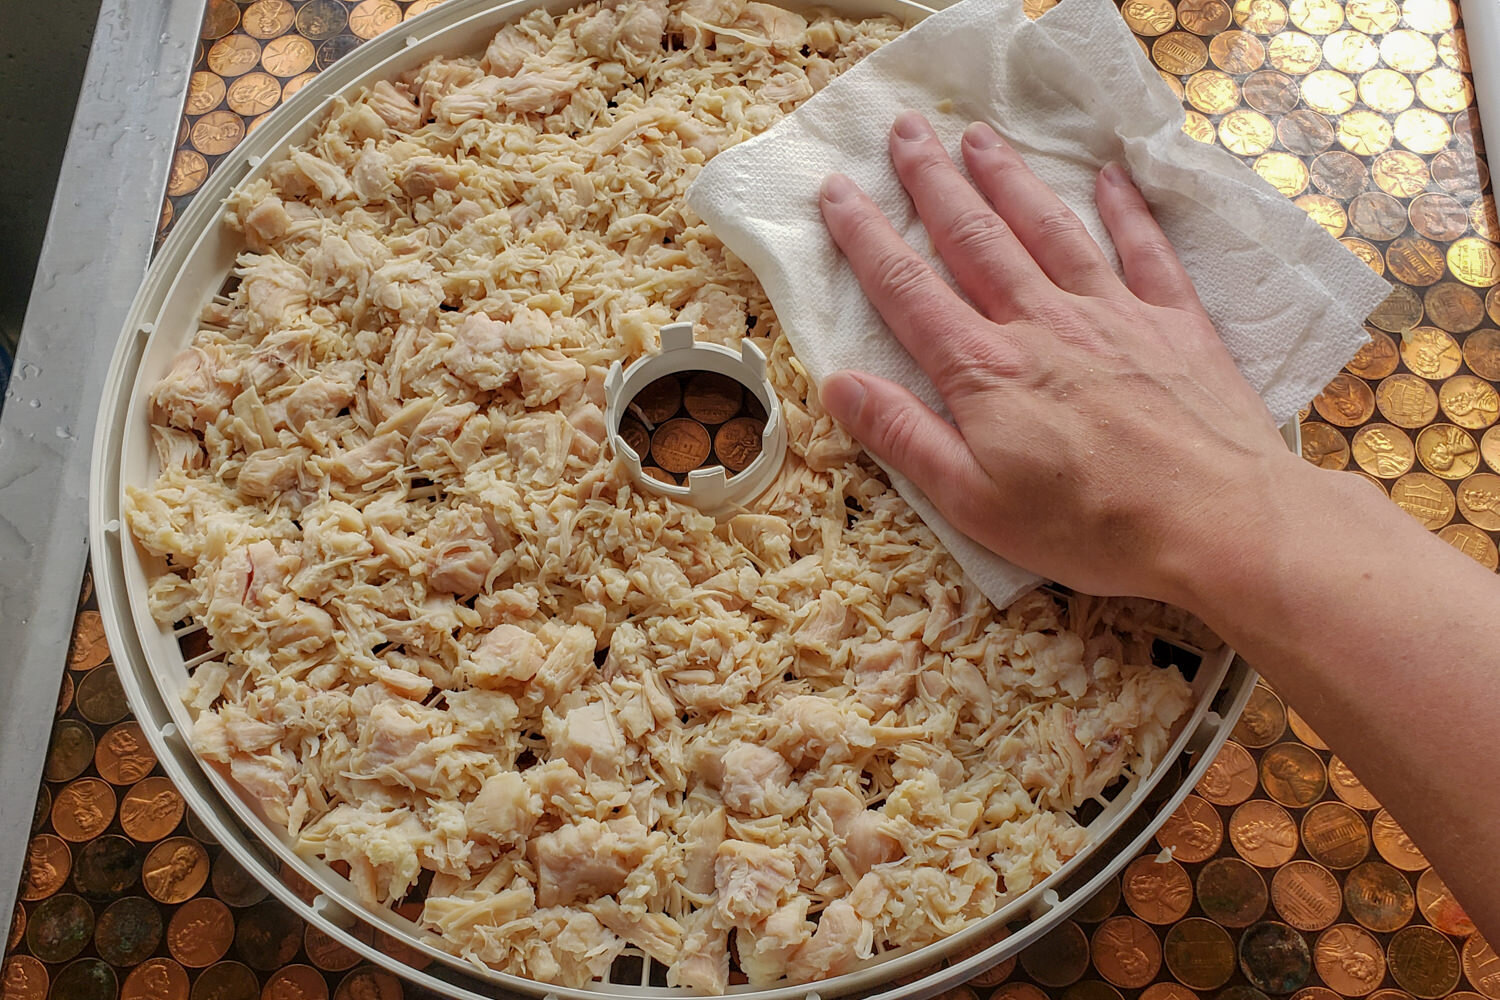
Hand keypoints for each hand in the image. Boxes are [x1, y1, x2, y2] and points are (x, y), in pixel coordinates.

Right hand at [818, 111, 1303, 605]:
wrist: (1217, 521)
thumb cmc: (1090, 526)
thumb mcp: (974, 501)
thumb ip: (905, 437)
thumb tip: (838, 384)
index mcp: (986, 370)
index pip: (908, 288)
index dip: (865, 236)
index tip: (837, 192)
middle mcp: (1043, 323)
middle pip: (975, 238)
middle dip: (934, 181)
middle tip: (906, 131)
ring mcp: (1113, 314)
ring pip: (1049, 228)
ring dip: (1009, 179)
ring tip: (979, 136)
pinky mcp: (1175, 322)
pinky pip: (1145, 249)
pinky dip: (1127, 209)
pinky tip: (1111, 176)